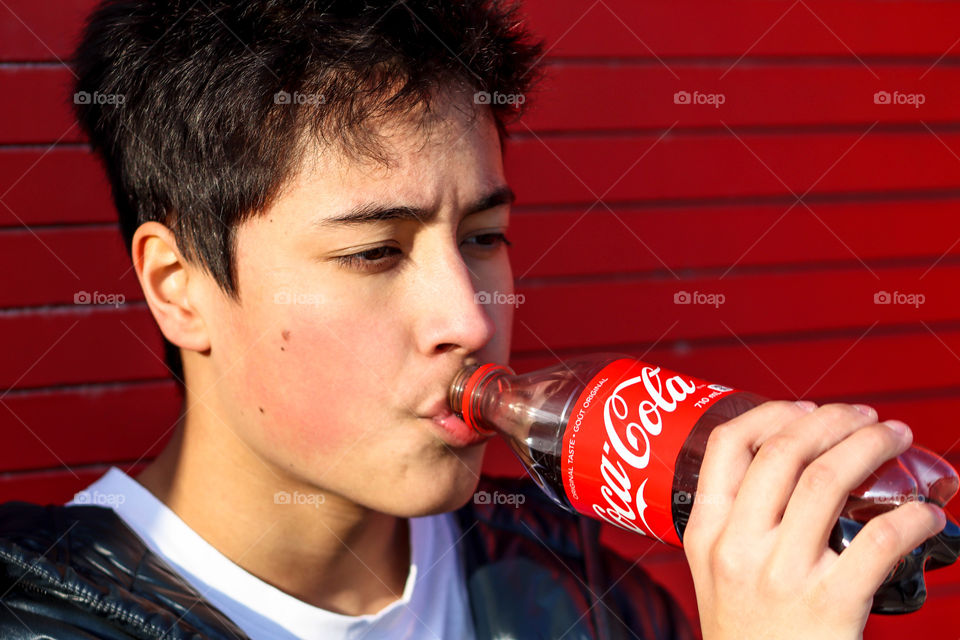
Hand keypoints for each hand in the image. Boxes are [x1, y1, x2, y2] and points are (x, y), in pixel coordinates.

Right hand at [682, 401, 946, 639]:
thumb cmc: (751, 636)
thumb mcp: (719, 576)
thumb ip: (740, 525)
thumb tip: (801, 466)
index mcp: (706, 533)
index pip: (726, 446)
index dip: (772, 412)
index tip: (808, 408)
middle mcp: (737, 547)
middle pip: (783, 452)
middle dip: (833, 419)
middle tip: (867, 416)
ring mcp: (780, 575)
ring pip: (826, 480)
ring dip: (870, 446)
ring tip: (897, 437)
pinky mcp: (829, 604)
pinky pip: (879, 541)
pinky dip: (912, 516)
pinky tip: (926, 512)